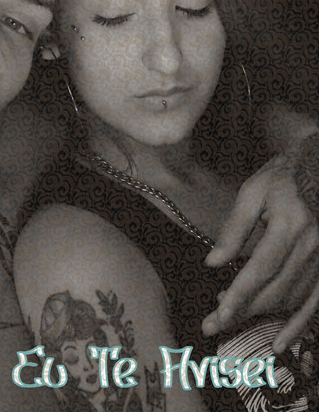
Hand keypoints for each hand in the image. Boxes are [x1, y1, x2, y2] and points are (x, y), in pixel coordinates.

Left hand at [202, 150, 318, 352]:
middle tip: (213, 324)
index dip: (238, 297)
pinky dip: (297, 326)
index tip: (218, 317)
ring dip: (261, 315)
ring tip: (231, 318)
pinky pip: (315, 305)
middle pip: (274, 291)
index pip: (259, 271)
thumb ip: (233, 229)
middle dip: (242, 312)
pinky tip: (279, 343)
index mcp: (289, 227)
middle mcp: (311, 249)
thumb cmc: (282, 179)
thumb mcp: (251, 193)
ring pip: (291, 301)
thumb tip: (212, 262)